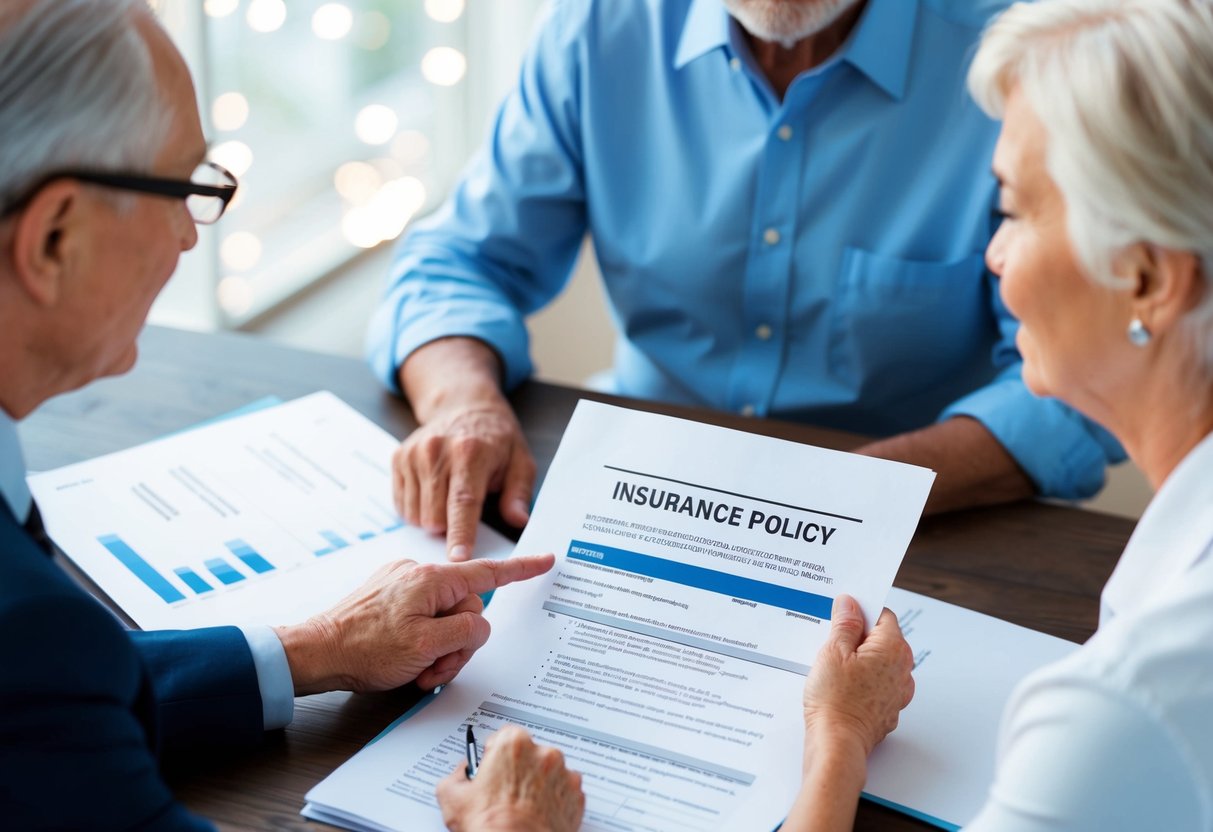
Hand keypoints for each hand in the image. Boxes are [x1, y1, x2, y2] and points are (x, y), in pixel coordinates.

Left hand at [274, 554, 553, 694]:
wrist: (315, 653)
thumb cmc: (364, 650)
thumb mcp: (427, 646)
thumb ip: (466, 630)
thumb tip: (477, 623)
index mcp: (431, 579)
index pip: (487, 574)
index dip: (521, 570)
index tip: (546, 560)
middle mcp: (417, 574)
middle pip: (465, 608)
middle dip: (458, 644)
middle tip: (435, 670)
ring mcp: (401, 585)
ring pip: (443, 619)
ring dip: (437, 651)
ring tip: (416, 672)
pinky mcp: (389, 598)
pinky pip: (422, 619)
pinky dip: (421, 644)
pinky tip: (405, 664)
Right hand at [394, 398, 534, 560]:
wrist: (464, 406)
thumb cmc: (496, 439)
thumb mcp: (520, 461)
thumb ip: (519, 493)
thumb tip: (519, 520)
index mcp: (471, 452)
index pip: (463, 502)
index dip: (461, 533)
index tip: (459, 559)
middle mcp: (437, 451)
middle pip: (435, 515)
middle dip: (449, 530)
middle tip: (465, 518)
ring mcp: (414, 454)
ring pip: (416, 514)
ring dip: (433, 520)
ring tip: (450, 501)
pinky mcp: (399, 458)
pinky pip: (402, 505)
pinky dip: (418, 510)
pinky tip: (434, 495)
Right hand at [436, 725, 584, 831]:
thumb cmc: (490, 826)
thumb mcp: (451, 795)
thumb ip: (457, 772)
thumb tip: (463, 772)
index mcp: (513, 743)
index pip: (502, 737)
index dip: (494, 756)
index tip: (491, 770)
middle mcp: (543, 753)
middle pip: (528, 753)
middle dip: (517, 769)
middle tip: (504, 792)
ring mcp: (564, 774)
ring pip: (548, 771)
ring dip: (538, 783)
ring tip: (522, 806)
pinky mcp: (577, 796)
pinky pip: (564, 791)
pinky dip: (555, 799)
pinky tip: (538, 813)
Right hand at [802, 595, 914, 757]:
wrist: (836, 744)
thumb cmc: (835, 700)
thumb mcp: (833, 651)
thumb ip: (845, 623)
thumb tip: (850, 605)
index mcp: (893, 648)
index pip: (883, 615)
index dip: (861, 611)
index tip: (842, 613)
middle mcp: (902, 670)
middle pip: (882, 639)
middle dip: (858, 637)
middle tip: (832, 641)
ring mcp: (897, 693)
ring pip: (878, 663)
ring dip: (859, 661)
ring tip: (833, 668)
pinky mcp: (887, 711)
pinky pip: (876, 685)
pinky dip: (861, 682)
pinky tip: (840, 687)